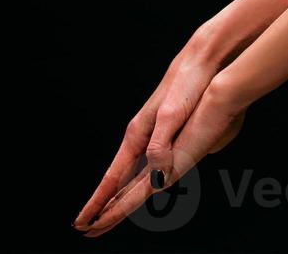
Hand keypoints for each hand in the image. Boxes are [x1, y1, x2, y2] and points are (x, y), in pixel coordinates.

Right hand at [72, 31, 229, 232]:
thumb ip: (161, 144)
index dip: (100, 201)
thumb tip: (155, 176)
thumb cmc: (187, 83)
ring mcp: (153, 133)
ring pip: (130, 172)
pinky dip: (135, 179)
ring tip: (107, 214)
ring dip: (118, 195)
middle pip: (118, 179)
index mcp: (138, 134)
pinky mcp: (167, 129)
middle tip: (89, 229)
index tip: (84, 222)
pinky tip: (139, 184)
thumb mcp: (172, 114)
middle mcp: (142, 136)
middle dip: (104, 204)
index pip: (113, 177)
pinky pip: (145, 163)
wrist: (202, 59)